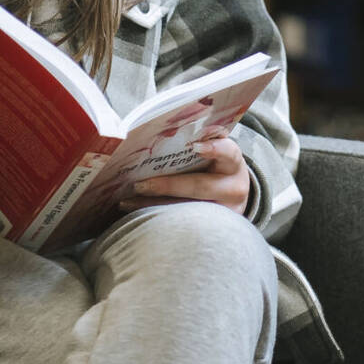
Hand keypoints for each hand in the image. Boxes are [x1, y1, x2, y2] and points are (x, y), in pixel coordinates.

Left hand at [119, 136, 249, 216]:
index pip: (228, 152)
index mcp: (233, 164)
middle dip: (168, 186)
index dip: (214, 149)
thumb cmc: (218, 168)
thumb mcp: (218, 155)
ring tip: (129, 199)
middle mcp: (233, 189)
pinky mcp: (211, 230)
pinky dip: (156, 215)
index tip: (195, 146)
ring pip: (186, 210)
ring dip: (154, 204)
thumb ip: (202, 144)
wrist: (234, 196)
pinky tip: (135, 209)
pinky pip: (180, 223)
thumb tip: (162, 133)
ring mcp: (224, 213)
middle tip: (140, 184)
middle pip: (199, 187)